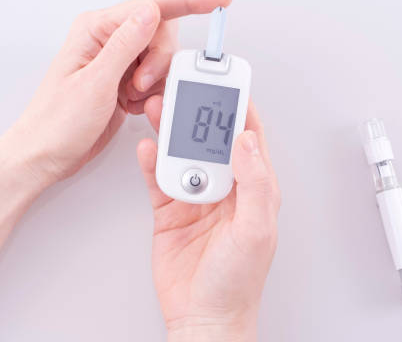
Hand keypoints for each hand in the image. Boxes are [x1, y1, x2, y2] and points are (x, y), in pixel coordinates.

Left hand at [11, 0, 231, 184]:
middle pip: (163, 34)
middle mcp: (109, 41)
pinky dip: (152, 96)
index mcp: (97, 30)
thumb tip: (151, 12)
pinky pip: (158, 80)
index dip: (191, 1)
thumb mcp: (95, 83)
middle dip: (162, 62)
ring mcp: (119, 62)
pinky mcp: (126, 82)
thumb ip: (125, 44)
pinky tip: (132, 105)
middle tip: (141, 84)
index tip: (219, 0)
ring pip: (163, 60)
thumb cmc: (58, 122)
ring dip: (156, 83)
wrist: (48, 155)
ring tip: (131, 98)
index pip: (153, 7)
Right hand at [137, 97, 280, 341]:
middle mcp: (227, 187)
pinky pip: (158, 177)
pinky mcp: (171, 209)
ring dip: (171, 131)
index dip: (240, 109)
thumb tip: (246, 140)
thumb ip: (253, 182)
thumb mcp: (255, 229)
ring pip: (183, 153)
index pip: (249, 138)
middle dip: (198, 113)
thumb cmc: (237, 280)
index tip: (228, 84)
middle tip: (184, 89)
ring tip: (159, 108)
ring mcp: (197, 196)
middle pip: (210, 139)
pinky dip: (151, 160)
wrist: (203, 316)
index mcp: (254, 189)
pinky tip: (146, 146)